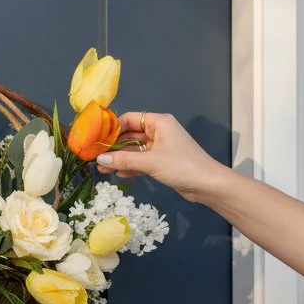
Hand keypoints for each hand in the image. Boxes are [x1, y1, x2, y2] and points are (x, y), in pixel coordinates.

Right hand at [95, 112, 229, 201]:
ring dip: (120, 158)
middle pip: (130, 135)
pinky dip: (130, 166)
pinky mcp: (162, 162)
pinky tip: (117, 173)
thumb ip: (124, 159)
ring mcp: (161, 147)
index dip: (112, 127)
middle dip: (114, 146)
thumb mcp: (150, 162)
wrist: (208, 185)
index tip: (96, 138)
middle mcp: (159, 131)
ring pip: (134, 150)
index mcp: (158, 122)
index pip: (129, 119)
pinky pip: (141, 161)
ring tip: (101, 168)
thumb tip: (100, 159)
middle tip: (95, 155)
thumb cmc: (181, 166)